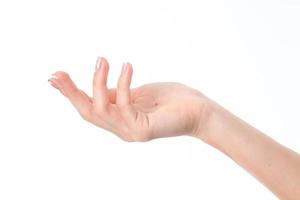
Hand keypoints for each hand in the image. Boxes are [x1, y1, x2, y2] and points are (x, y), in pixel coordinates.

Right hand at [48, 57, 211, 141]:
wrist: (198, 111)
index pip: (90, 108)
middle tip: (58, 73)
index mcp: (119, 120)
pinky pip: (124, 106)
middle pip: (87, 113)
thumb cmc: (170, 101)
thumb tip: (97, 83)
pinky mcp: (143, 130)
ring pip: (101, 110)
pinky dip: (122, 84)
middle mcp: (121, 129)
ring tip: (103, 60)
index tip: (55, 78)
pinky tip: (126, 66)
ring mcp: (131, 132)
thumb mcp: (137, 94)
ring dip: (97, 83)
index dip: (71, 94)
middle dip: (71, 92)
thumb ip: (117, 94)